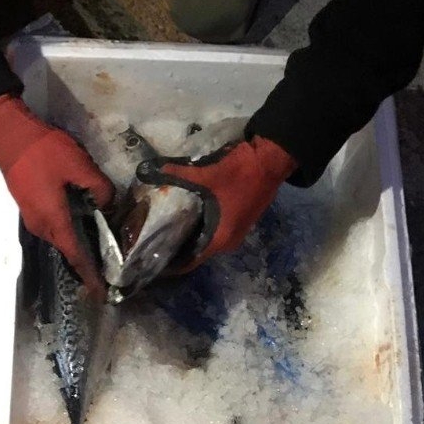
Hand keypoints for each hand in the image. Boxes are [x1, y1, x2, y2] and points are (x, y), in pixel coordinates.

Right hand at [0, 94, 114, 297]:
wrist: (8, 136)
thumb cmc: (43, 151)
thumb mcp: (79, 165)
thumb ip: (98, 187)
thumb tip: (108, 203)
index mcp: (53, 219)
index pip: (75, 253)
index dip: (89, 274)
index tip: (100, 292)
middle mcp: (41, 224)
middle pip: (66, 248)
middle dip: (85, 261)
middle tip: (107, 267)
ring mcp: (32, 216)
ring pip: (59, 236)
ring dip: (76, 243)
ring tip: (98, 247)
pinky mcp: (29, 205)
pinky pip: (52, 225)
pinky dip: (68, 229)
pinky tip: (81, 221)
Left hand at [135, 135, 296, 271]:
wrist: (271, 161)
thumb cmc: (239, 174)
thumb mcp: (205, 175)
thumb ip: (179, 176)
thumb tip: (154, 170)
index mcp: (220, 239)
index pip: (190, 262)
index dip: (170, 262)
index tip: (152, 257)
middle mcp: (228, 242)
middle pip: (197, 251)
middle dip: (177, 244)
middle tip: (153, 235)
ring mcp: (236, 232)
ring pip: (207, 239)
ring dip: (190, 233)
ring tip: (166, 224)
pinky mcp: (239, 221)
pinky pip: (215, 229)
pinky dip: (202, 225)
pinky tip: (188, 213)